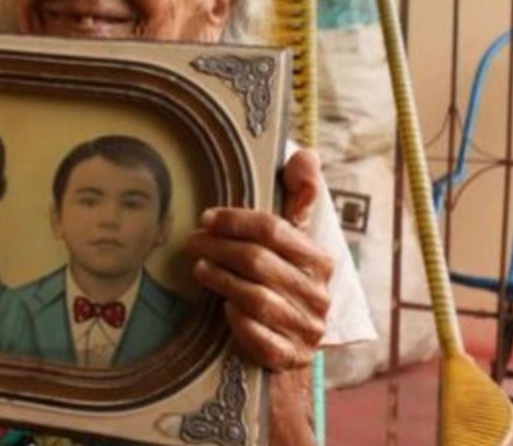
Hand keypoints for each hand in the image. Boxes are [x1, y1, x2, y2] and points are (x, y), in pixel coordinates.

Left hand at [186, 150, 333, 370]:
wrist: (290, 348)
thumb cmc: (283, 284)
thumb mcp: (293, 242)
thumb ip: (298, 199)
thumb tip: (306, 155)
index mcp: (321, 261)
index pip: (274, 229)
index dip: (235, 220)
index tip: (206, 217)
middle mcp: (320, 295)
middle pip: (258, 261)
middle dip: (218, 247)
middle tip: (191, 241)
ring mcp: (306, 329)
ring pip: (256, 297)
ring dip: (221, 279)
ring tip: (199, 266)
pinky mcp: (290, 358)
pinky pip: (258, 336)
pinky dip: (237, 320)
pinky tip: (222, 308)